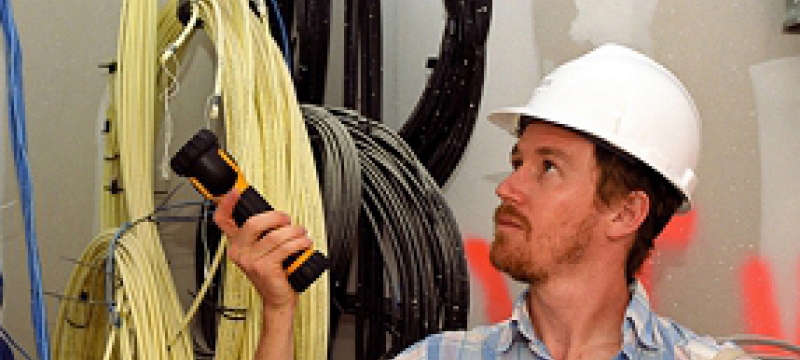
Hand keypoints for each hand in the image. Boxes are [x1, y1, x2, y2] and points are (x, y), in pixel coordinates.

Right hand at [213, 190, 311, 310]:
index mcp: (237, 244)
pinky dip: (299, 242)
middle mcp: (240, 252)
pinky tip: (304, 243)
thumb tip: (275, 214)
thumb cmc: (274, 273)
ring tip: (301, 233)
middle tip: (287, 220)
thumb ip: (264, 233)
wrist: (279, 298)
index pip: (223, 221)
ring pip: (274, 235)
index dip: (227, 204)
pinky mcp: (265, 269)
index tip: (235, 191)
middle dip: (276, 217)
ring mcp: (250, 261)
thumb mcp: (264, 250)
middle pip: (253, 223)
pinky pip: (285, 248)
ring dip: (293, 231)